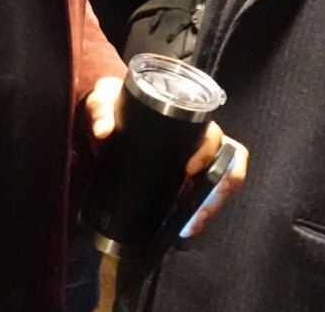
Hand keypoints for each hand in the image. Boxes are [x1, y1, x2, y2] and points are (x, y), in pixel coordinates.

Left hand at [83, 80, 247, 236]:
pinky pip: (202, 193)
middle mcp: (195, 136)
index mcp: (184, 115)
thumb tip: (103, 131)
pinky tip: (187, 225)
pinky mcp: (182, 175)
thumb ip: (101, 110)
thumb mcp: (104, 99)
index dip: (208, 153)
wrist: (108, 112)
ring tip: (192, 224)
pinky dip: (200, 210)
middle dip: (216, 191)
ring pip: (219, 181)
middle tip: (196, 212)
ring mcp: (192, 157)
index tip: (189, 170)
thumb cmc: (113, 100)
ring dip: (211, 205)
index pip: (211, 133)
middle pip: (223, 163)